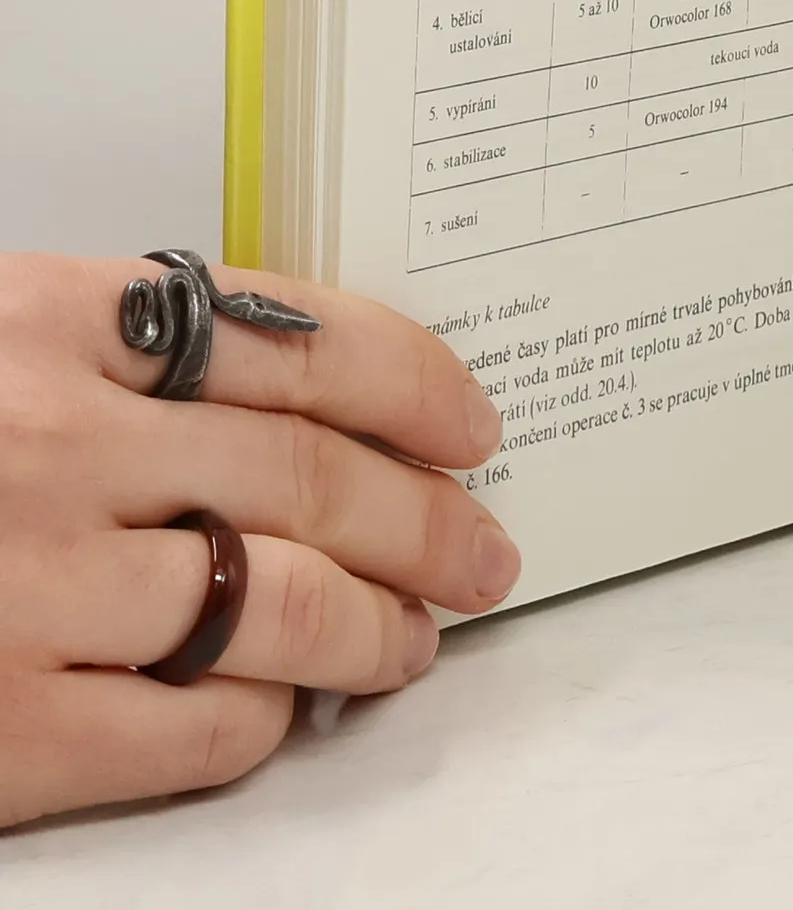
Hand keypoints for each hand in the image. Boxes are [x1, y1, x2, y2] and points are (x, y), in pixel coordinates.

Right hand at [0, 251, 516, 827]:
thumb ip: (131, 351)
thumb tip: (312, 393)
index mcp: (54, 323)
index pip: (303, 343)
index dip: (416, 386)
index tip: (470, 422)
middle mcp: (53, 446)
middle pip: (313, 476)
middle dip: (428, 517)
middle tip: (483, 546)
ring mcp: (26, 588)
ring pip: (282, 604)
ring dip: (378, 626)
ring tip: (417, 635)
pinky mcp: (0, 730)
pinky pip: (193, 726)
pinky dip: (265, 717)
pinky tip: (287, 706)